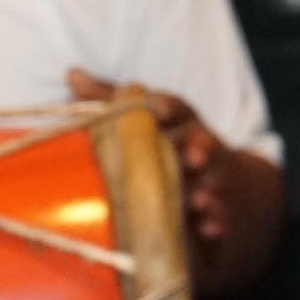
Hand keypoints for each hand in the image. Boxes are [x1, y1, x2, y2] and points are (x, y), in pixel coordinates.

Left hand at [68, 69, 237, 261]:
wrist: (228, 185)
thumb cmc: (174, 147)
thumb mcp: (149, 121)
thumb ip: (112, 100)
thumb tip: (71, 72)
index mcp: (182, 123)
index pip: (178, 109)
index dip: (167, 108)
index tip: (157, 107)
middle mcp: (201, 148)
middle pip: (203, 144)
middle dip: (199, 149)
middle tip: (192, 157)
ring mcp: (214, 178)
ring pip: (213, 182)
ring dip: (207, 190)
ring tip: (198, 199)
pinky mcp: (219, 209)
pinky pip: (221, 216)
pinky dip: (217, 221)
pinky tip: (210, 227)